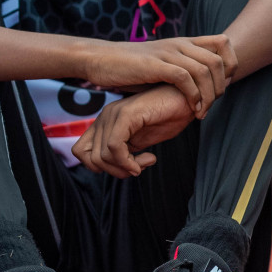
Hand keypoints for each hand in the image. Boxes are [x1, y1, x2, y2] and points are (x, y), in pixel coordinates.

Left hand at [72, 84, 193, 176]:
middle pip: (91, 159)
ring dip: (125, 168)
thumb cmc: (170, 116)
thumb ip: (126, 152)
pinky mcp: (126, 115)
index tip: (126, 167)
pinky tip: (149, 159)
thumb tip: (120, 169)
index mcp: (106, 122)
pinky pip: (114, 147)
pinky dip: (129, 162)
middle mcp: (105, 116)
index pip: (82, 152)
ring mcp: (114, 114)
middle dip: (116, 172)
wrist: (189, 99)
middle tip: (138, 168)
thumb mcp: (142, 140)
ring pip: (102, 156)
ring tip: (146, 162)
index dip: (100, 167)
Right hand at [78, 36, 235, 116]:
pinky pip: (184, 77)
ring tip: (202, 111)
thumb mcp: (163, 64)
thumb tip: (202, 86)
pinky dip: (193, 95)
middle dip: (221, 86)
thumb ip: (182, 70)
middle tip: (212, 105)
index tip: (224, 85)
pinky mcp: (155, 64)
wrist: (101, 58)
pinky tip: (192, 108)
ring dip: (208, 95)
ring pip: (204, 70)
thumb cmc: (132, 67)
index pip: (223, 42)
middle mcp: (180, 44)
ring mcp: (167, 53)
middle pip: (219, 60)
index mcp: (184, 42)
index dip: (231, 64)